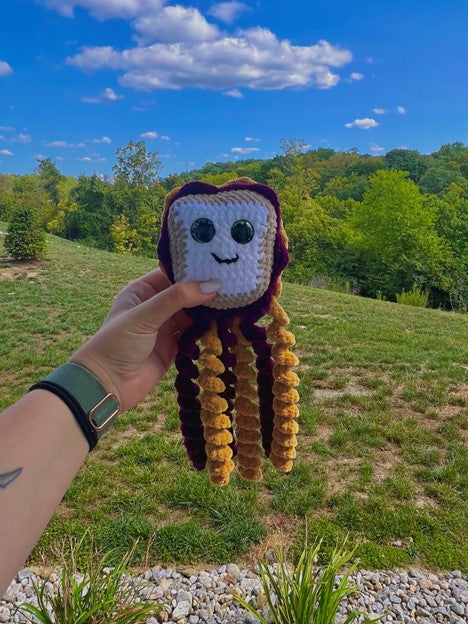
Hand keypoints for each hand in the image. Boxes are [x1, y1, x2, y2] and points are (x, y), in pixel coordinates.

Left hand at [70, 269, 220, 411]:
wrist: (108, 384)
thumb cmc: (118, 343)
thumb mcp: (146, 315)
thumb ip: (177, 298)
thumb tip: (213, 285)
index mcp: (142, 291)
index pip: (171, 272)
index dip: (193, 268)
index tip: (218, 263)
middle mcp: (155, 305)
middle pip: (186, 292)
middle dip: (205, 289)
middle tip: (233, 282)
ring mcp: (165, 326)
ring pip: (193, 312)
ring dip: (209, 310)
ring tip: (234, 301)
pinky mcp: (174, 345)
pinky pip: (195, 332)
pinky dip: (208, 329)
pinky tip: (224, 323)